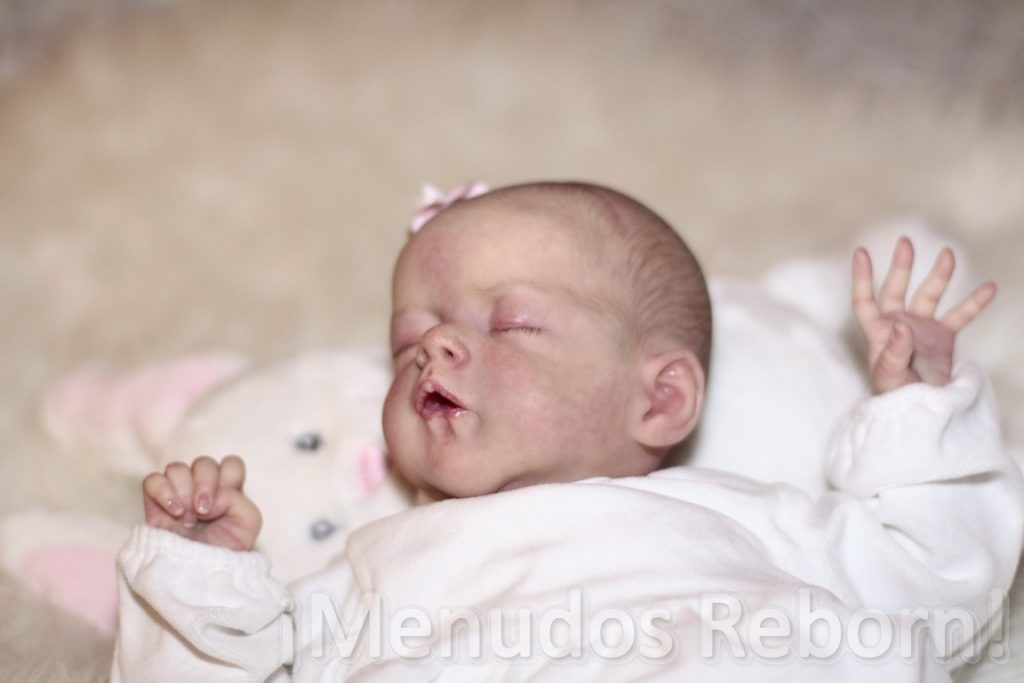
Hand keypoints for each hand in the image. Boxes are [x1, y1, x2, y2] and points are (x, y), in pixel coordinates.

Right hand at [142, 455, 261, 550]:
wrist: (200, 577)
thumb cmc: (226, 550)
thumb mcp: (248, 523)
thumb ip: (238, 498)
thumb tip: (208, 496)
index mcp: (228, 489)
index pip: (231, 463)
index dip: (228, 476)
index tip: (224, 502)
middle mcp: (202, 487)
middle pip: (204, 463)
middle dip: (204, 485)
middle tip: (202, 512)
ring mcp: (178, 494)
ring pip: (176, 468)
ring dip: (183, 492)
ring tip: (187, 519)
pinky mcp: (155, 503)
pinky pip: (153, 480)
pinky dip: (163, 492)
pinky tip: (173, 512)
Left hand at [852, 237, 995, 393]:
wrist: (919, 410)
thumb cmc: (895, 395)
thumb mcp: (890, 376)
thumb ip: (894, 352)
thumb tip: (901, 327)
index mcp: (878, 332)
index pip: (865, 300)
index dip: (862, 278)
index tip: (862, 252)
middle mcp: (897, 324)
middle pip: (896, 290)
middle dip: (900, 267)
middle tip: (905, 242)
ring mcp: (921, 328)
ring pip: (928, 296)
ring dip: (938, 276)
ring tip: (948, 255)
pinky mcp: (942, 336)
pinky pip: (959, 315)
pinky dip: (974, 303)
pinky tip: (989, 288)